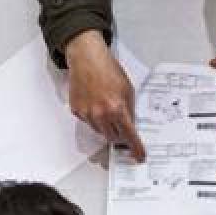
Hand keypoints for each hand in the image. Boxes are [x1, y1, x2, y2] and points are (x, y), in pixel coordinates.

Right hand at [64, 30, 145, 161]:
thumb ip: (129, 109)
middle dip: (120, 134)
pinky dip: (93, 116)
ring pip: (99, 131)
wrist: (88, 59)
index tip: (139, 155)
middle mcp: (101, 114)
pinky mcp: (77, 110)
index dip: (135, 147)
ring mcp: (87, 114)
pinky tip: (95, 101)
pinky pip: (88, 122)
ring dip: (106, 125)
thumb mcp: (128, 89)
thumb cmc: (108, 70)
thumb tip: (130, 125)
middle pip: (113, 137)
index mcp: (117, 108)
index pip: (129, 135)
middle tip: (122, 124)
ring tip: (106, 106)